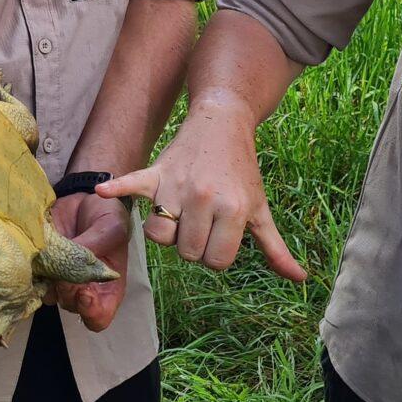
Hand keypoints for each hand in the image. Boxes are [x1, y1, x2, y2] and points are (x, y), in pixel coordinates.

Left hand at [46, 189, 130, 331]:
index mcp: (107, 288)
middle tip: (65, 265)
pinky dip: (33, 268)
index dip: (91, 312)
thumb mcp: (111, 227)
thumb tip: (72, 263)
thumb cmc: (107, 217)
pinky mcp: (42, 266)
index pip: (98, 317)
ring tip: (51, 254)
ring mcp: (60, 279)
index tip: (84, 294)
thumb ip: (95, 246)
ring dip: (48, 278)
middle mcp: (82, 289)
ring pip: (49, 295)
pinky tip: (38, 251)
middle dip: (67, 289)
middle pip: (71, 306)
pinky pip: (33, 278)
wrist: (84, 200)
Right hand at [96, 102, 305, 280]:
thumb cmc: (242, 172)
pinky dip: (116, 189)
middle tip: (202, 223)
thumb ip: (275, 247)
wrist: (222, 123)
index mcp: (232, 210)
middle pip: (187, 253)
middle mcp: (204, 198)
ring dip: (166, 232)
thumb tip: (299, 279)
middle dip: (193, 244)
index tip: (220, 237)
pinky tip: (102, 191)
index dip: (217, 255)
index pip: (215, 262)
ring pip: (159, 237)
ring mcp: (176, 186)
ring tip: (179, 214)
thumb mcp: (260, 208)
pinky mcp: (155, 173)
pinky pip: (130, 184)